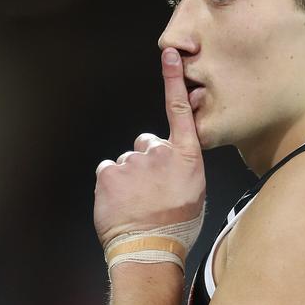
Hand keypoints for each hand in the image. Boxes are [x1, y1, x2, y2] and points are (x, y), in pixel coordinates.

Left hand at [94, 48, 205, 247]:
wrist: (149, 249)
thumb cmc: (176, 227)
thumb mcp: (195, 194)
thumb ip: (183, 169)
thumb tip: (171, 163)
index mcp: (187, 159)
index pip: (180, 111)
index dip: (173, 80)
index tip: (170, 54)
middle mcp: (160, 154)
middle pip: (147, 144)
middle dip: (146, 162)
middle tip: (150, 191)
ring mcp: (133, 162)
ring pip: (127, 163)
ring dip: (129, 179)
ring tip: (137, 205)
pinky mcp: (109, 174)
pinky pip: (109, 172)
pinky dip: (112, 186)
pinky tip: (122, 205)